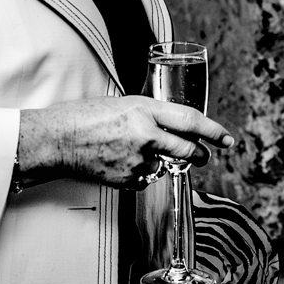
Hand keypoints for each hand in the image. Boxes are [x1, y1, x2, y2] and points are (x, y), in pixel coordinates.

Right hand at [17, 97, 234, 190]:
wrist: (57, 140)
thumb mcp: (123, 104)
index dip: (213, 130)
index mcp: (144, 110)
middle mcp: (146, 135)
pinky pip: (145, 178)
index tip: (227, 138)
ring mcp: (137, 160)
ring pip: (163, 165)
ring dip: (157, 161)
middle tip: (202, 154)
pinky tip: (120, 161)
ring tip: (128, 149)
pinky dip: (139, 172)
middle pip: (187, 150)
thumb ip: (149, 114)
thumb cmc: (84, 117)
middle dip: (199, 154)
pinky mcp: (128, 179)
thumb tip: (170, 125)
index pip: (190, 120)